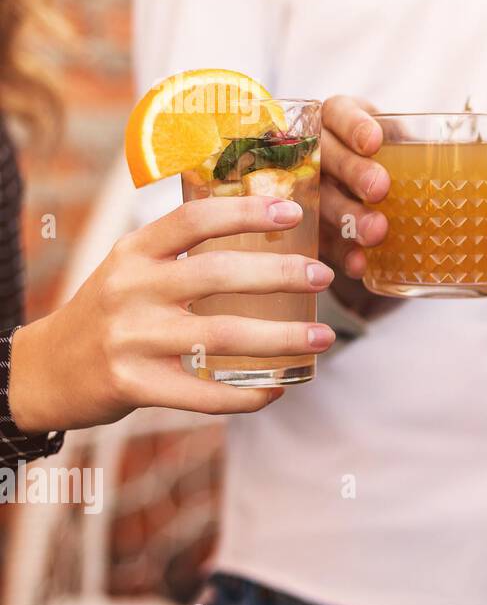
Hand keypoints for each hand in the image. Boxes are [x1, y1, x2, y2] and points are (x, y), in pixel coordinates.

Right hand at [9, 196, 336, 434]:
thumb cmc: (110, 312)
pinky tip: (278, 388)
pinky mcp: (133, 385)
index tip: (294, 211)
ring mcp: (131, 339)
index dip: (245, 212)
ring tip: (323, 337)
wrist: (45, 370)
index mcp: (134, 252)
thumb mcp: (132, 268)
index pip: (193, 219)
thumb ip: (182, 251)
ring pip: (221, 336)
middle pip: (217, 275)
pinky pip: (203, 393)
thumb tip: (267, 230)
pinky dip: (246, 393)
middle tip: (322, 277)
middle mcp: (130, 289)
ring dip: (281, 338)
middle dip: (279, 275)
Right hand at [317, 95, 486, 314]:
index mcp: (353, 123)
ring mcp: (320, 191)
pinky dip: (344, 254)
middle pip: (328, 156)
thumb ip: (480, 169)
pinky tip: (362, 267)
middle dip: (354, 170)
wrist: (376, 196)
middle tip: (382, 189)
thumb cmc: (413, 167)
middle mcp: (329, 153)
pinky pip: (326, 241)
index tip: (377, 140)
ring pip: (323, 199)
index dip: (354, 124)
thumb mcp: (435, 156)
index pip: (340, 112)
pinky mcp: (321, 228)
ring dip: (349, 216)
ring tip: (378, 232)